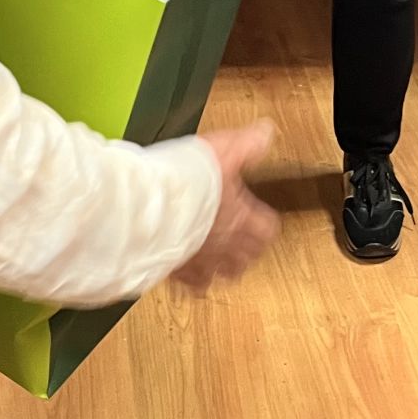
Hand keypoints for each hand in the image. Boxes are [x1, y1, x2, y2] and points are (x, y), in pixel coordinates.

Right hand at [174, 121, 279, 291]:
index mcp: (242, 218)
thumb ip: (248, 145)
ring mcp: (202, 260)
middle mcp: (225, 244)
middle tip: (244, 246)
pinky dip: (190, 282)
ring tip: (220, 266)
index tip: (264, 221)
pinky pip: (189, 285)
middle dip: (247, 252)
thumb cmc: (187, 181)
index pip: (268, 229)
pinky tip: (185, 277)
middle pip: (248, 257)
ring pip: (221, 276)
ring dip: (222, 270)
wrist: (150, 206)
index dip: (267, 225)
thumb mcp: (225, 151)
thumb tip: (265, 133)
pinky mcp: (178, 270)